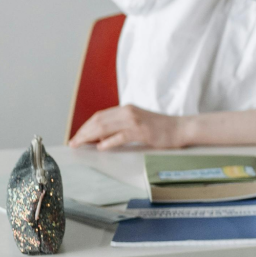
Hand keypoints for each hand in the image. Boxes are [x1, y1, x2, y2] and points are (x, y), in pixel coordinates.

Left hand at [69, 104, 188, 149]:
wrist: (182, 128)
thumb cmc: (161, 128)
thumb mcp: (138, 122)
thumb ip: (120, 127)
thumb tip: (100, 137)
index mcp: (126, 109)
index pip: (99, 116)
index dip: (85, 126)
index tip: (77, 136)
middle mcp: (128, 112)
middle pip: (99, 120)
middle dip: (83, 132)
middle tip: (73, 143)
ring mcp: (135, 121)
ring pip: (105, 127)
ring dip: (90, 136)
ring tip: (80, 145)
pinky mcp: (142, 131)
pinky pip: (121, 136)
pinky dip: (109, 141)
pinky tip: (101, 147)